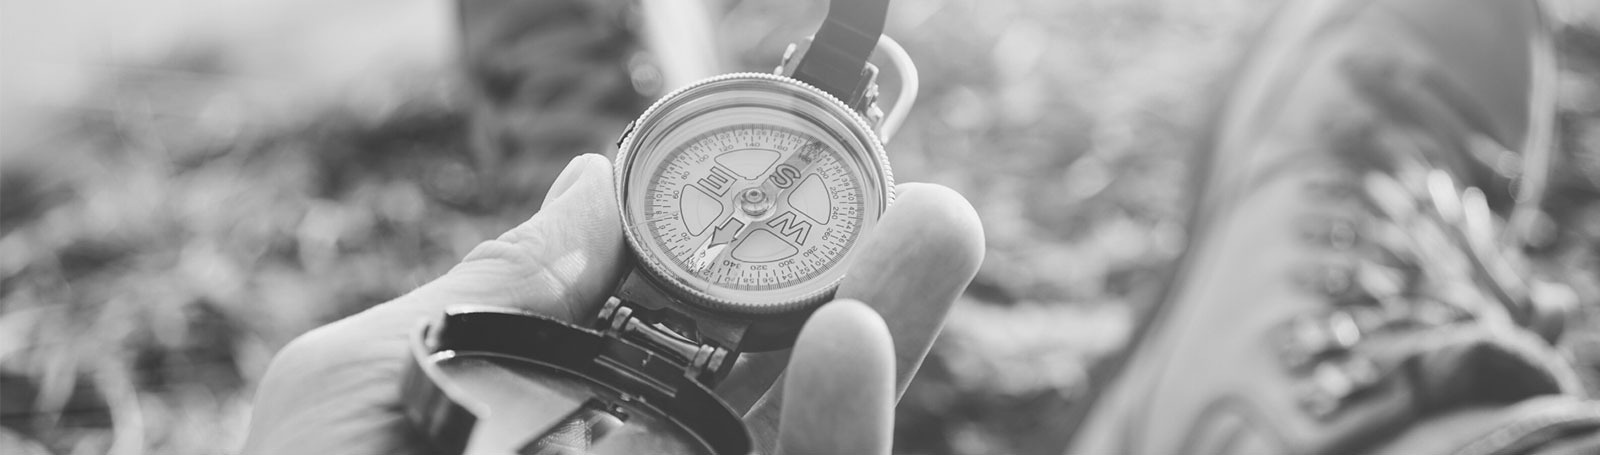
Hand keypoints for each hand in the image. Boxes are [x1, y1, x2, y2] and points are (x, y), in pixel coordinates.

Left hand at [240, 153, 983, 453]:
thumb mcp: (358, 390)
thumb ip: (487, 294)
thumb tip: (599, 185)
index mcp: (567, 423)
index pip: (685, 338)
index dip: (747, 265)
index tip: (790, 200)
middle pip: (773, 389)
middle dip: (859, 294)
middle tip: (925, 216)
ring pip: (808, 449)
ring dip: (878, 353)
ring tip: (925, 247)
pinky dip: (835, 434)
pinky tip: (853, 351)